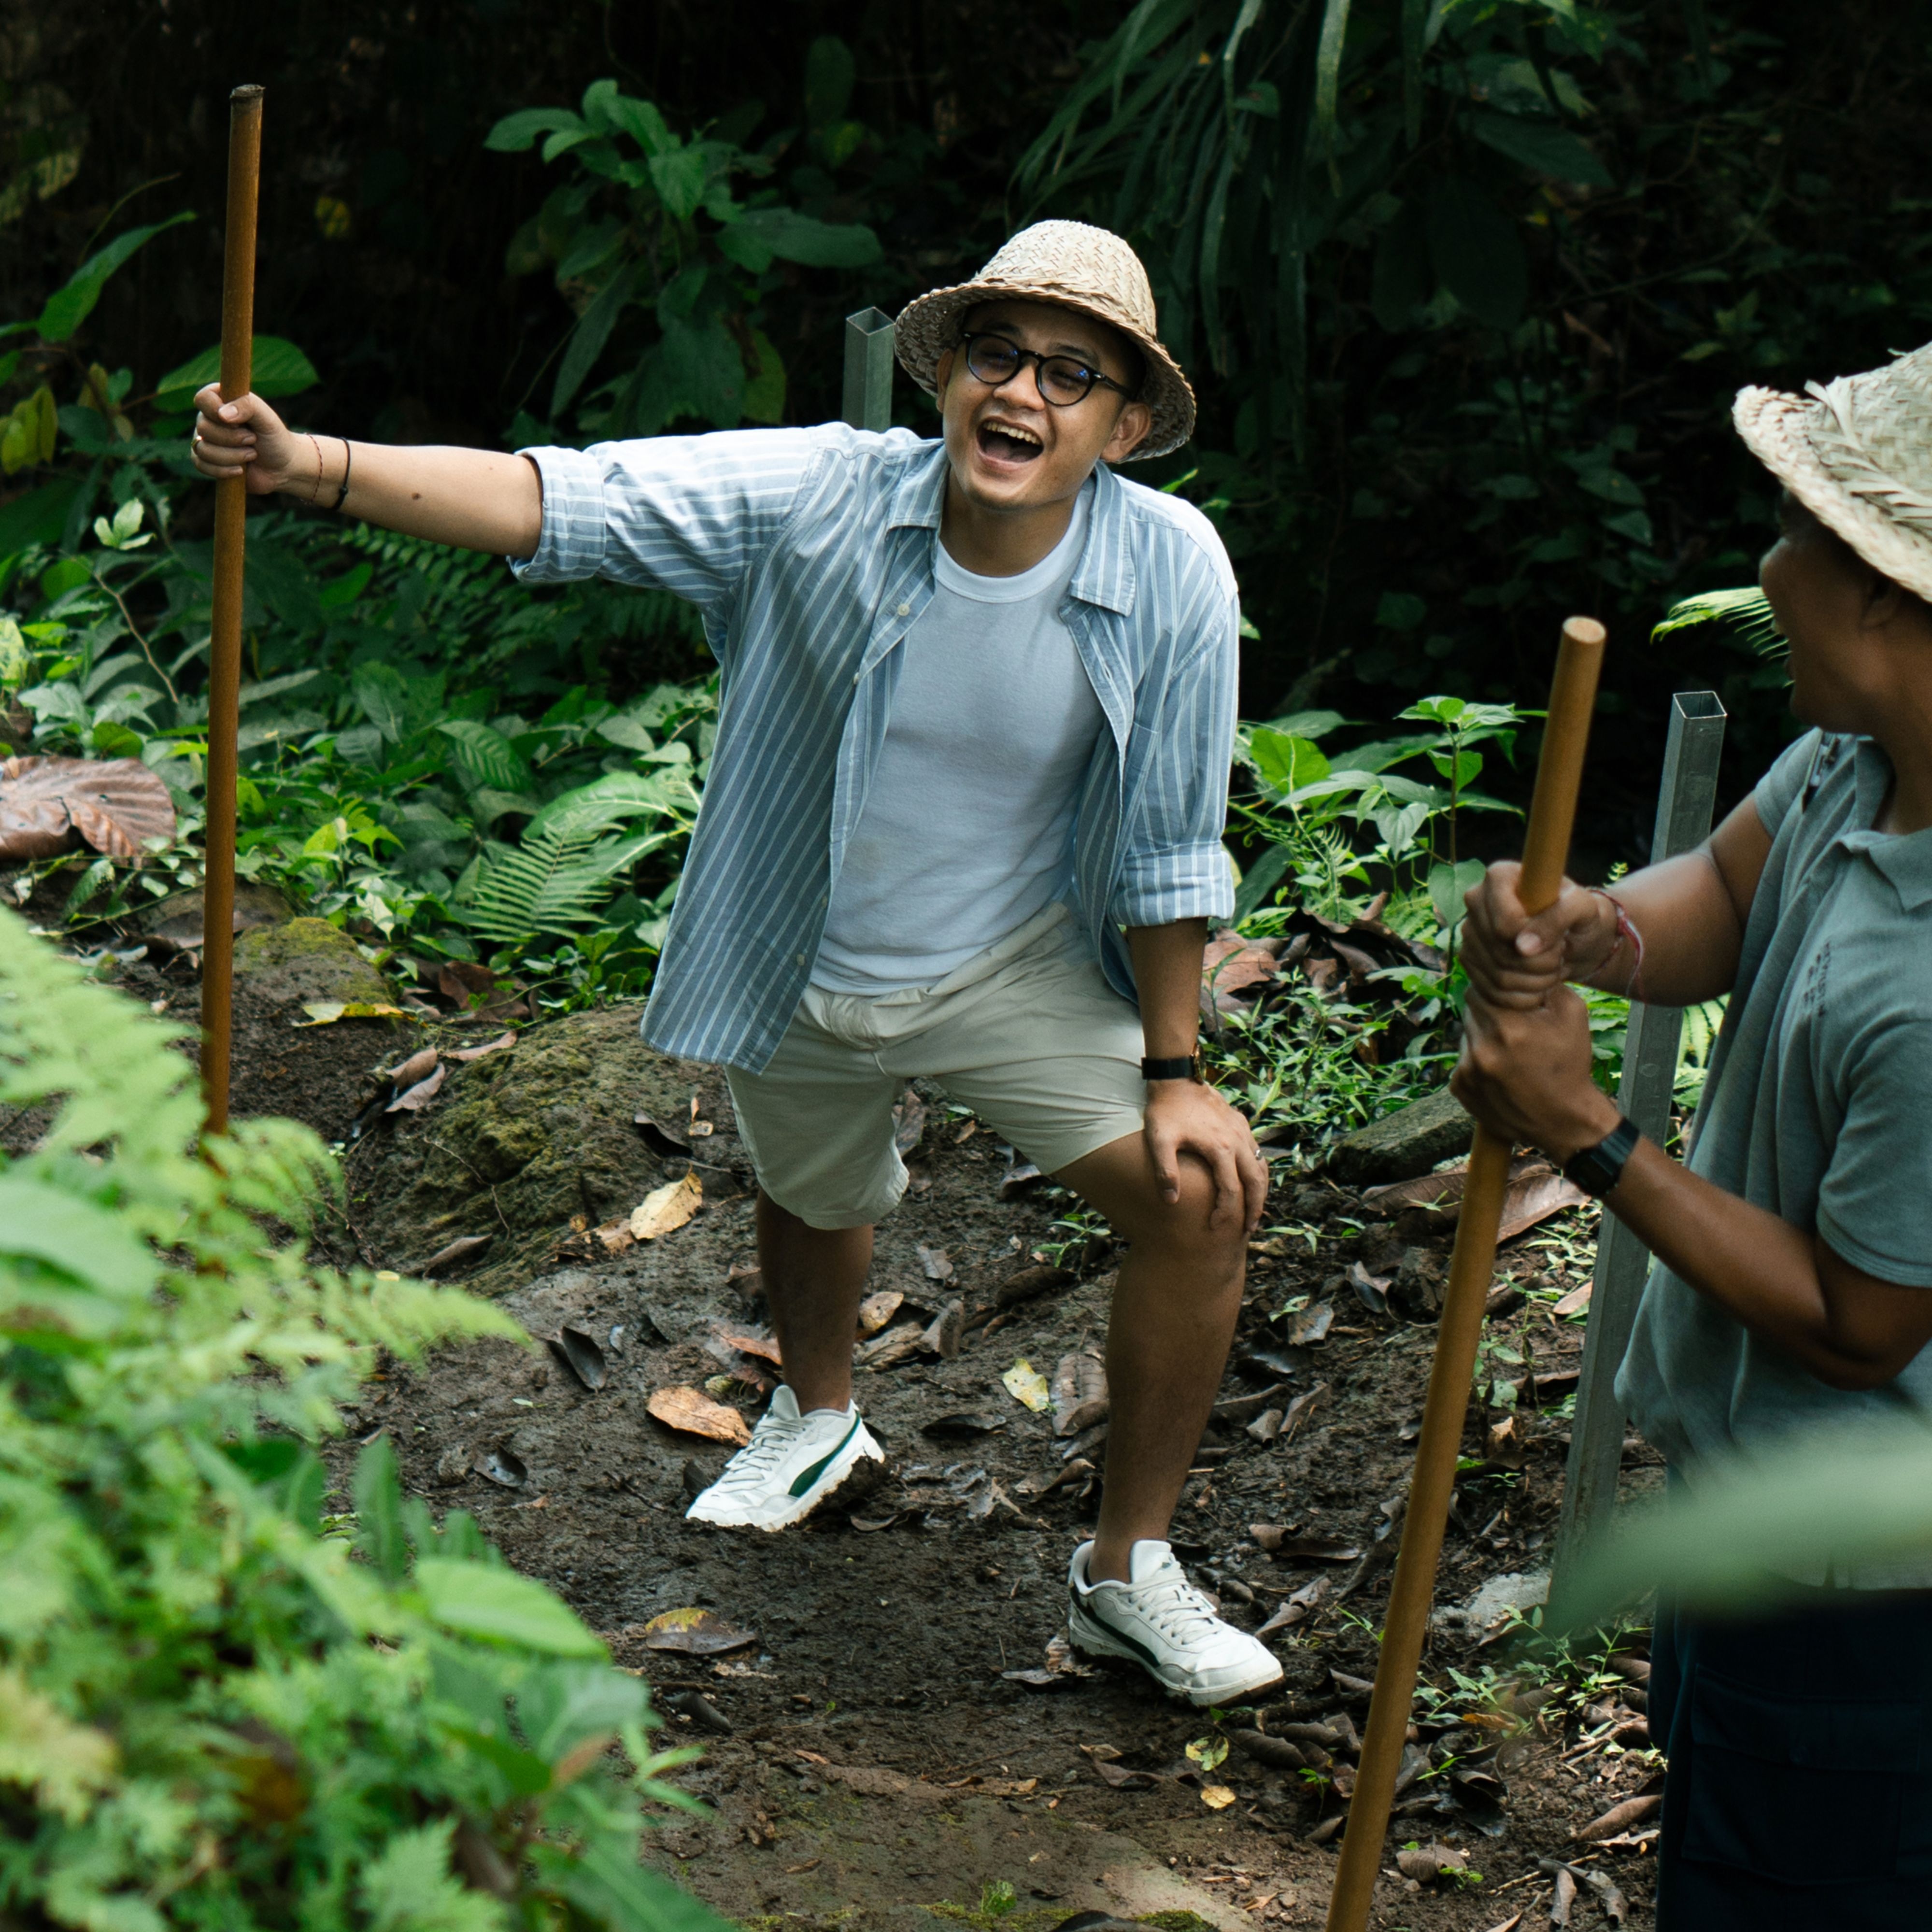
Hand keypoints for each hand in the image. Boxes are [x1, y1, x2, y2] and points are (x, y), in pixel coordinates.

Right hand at [189, 385, 310, 496]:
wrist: (282, 467)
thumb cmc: (275, 438)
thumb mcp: (267, 418)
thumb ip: (248, 406)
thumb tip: (222, 415)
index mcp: (221, 400)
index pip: (202, 399)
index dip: (216, 412)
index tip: (239, 422)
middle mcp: (209, 419)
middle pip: (203, 427)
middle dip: (232, 438)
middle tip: (253, 439)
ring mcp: (206, 440)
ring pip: (202, 449)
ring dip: (231, 456)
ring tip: (251, 454)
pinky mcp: (207, 461)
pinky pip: (201, 465)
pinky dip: (223, 470)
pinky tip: (240, 470)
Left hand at [1144, 1079, 1269, 1233]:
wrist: (1176, 1077)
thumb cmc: (1164, 1111)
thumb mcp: (1159, 1141)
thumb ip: (1165, 1171)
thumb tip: (1171, 1201)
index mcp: (1219, 1149)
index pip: (1230, 1191)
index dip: (1225, 1213)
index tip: (1215, 1227)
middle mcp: (1237, 1141)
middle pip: (1256, 1182)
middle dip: (1254, 1209)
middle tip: (1248, 1229)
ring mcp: (1242, 1131)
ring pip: (1261, 1167)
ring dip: (1260, 1191)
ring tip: (1254, 1211)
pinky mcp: (1240, 1123)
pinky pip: (1258, 1152)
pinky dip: (1259, 1171)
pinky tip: (1251, 1180)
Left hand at [1450, 986, 1620, 1162]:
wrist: (1563, 1121)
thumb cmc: (1570, 1065)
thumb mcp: (1572, 1014)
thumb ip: (1545, 983)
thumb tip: (1520, 963)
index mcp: (1508, 1026)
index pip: (1481, 987)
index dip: (1495, 987)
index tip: (1507, 994)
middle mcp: (1482, 1048)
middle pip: (1471, 1008)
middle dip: (1489, 1009)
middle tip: (1511, 1022)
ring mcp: (1467, 1070)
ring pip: (1466, 1033)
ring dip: (1482, 1034)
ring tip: (1508, 1049)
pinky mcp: (1459, 1088)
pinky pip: (1462, 1059)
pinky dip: (1477, 1059)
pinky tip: (1500, 1069)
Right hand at [1461, 860, 1621, 1009]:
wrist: (1571, 936)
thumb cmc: (1578, 914)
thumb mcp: (1582, 907)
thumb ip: (1559, 917)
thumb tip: (1523, 947)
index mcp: (1499, 876)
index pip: (1506, 923)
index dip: (1534, 940)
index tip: (1558, 939)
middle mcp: (1475, 900)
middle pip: (1501, 951)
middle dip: (1539, 964)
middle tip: (1560, 957)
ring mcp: (1469, 931)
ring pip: (1497, 975)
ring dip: (1534, 982)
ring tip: (1552, 971)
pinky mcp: (1468, 958)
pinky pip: (1490, 991)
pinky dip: (1521, 997)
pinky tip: (1539, 986)